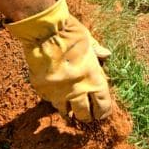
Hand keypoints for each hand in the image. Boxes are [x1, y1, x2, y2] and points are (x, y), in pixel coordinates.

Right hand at [6, 0, 111, 121]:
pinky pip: (49, 100)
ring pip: (65, 112)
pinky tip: (54, 95)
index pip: (103, 105)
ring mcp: (58, 92)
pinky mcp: (42, 89)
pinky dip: (52, 99)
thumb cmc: (71, 34)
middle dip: (87, 115)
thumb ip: (97, 51)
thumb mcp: (89, 41)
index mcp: (93, 79)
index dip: (103, 111)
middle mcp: (77, 90)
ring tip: (70, 112)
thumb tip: (106, 54)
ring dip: (69, 111)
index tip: (102, 112)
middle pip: (84, 114)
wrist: (45, 32)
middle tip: (87, 114)